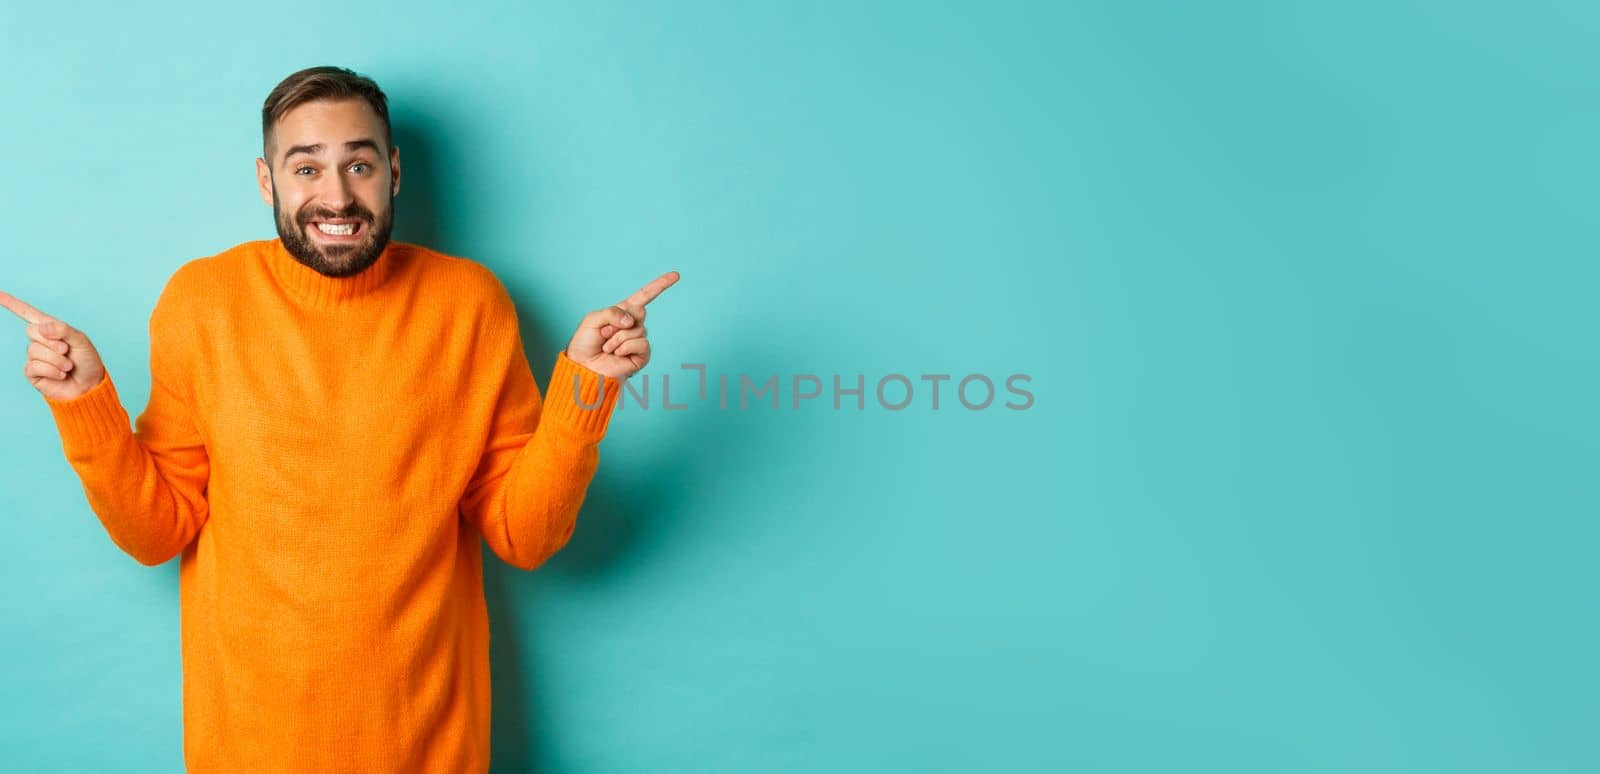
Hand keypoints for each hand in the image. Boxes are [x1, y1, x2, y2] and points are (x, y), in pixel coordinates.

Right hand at [1, 290, 106, 401]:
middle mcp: (40, 341)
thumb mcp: (81, 341)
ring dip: (56, 359)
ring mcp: (34, 357)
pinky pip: (35, 366)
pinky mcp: (32, 373)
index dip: (11, 303)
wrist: (90, 386)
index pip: (28, 313)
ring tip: (68, 366)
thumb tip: (42, 327)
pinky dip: (52, 370)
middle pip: (31, 331)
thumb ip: (63, 330)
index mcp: (51, 329)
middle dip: (53, 342)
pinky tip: (61, 375)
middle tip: (67, 351)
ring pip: (34, 350)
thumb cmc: (87, 362)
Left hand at [565, 271, 679, 379]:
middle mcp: (633, 325)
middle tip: (604, 333)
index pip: (644, 296)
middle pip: (640, 312)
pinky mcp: (642, 355)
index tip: (676, 275)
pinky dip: (625, 347)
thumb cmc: (585, 343)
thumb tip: (632, 321)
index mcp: (623, 313)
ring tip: (607, 347)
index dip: (660, 285)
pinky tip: (617, 354)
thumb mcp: (593, 319)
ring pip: (638, 330)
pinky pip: (641, 343)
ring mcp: (638, 340)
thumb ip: (612, 312)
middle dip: (618, 322)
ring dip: (617, 338)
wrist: (584, 367)